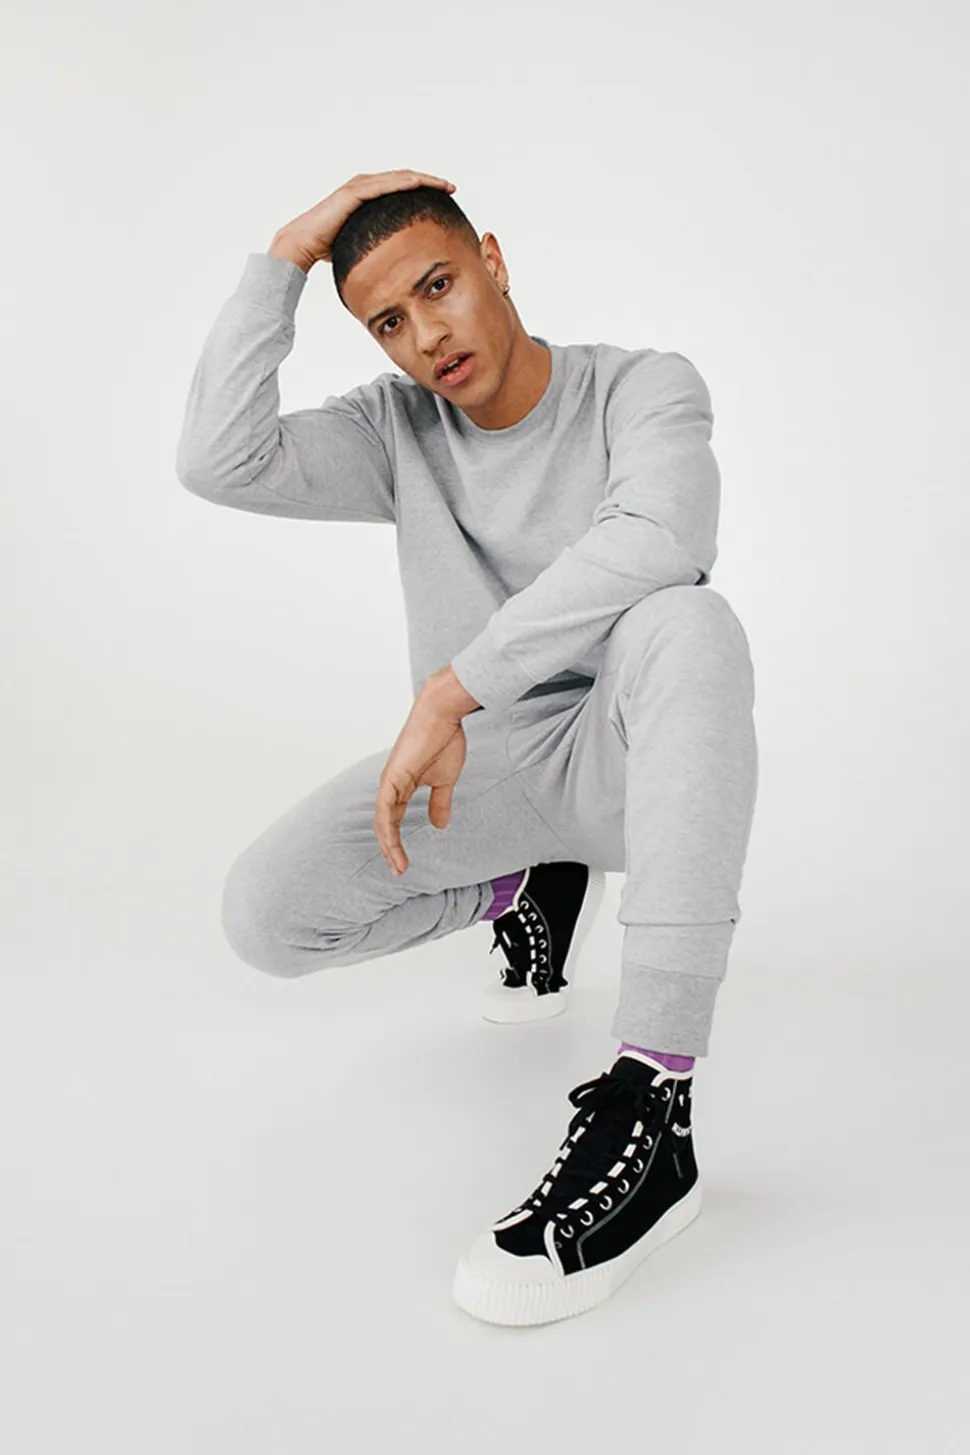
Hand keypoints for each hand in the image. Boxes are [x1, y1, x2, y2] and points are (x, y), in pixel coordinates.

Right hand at [269, 169, 456, 271]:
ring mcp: (358, 187)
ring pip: (397, 178)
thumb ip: (377, 246)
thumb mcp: (362, 246)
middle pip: (404, 179)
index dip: (424, 190)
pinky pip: (382, 185)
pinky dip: (401, 183)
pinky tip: (418, 183)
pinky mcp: (352, 193)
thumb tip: (394, 263)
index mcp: (368, 197)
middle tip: (451, 187)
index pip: (401, 189)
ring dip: (421, 179)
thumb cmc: (328, 248)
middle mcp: (364, 187)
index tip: (445, 197)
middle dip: (429, 181)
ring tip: (442, 184)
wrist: (302, 245)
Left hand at [373, 695, 468, 876]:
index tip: (404, 862)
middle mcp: (390, 784)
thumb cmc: (444, 739)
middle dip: (390, 849)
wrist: (442, 714)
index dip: (396, 841)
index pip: (393, 819)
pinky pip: (385, 808)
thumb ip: (439, 802)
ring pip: (381, 820)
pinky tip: (392, 844)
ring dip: (388, 845)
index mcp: (401, 785)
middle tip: (398, 869)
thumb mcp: (444, 779)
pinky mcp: (393, 776)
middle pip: (383, 824)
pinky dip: (387, 828)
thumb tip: (439, 824)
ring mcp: (389, 780)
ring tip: (397, 864)